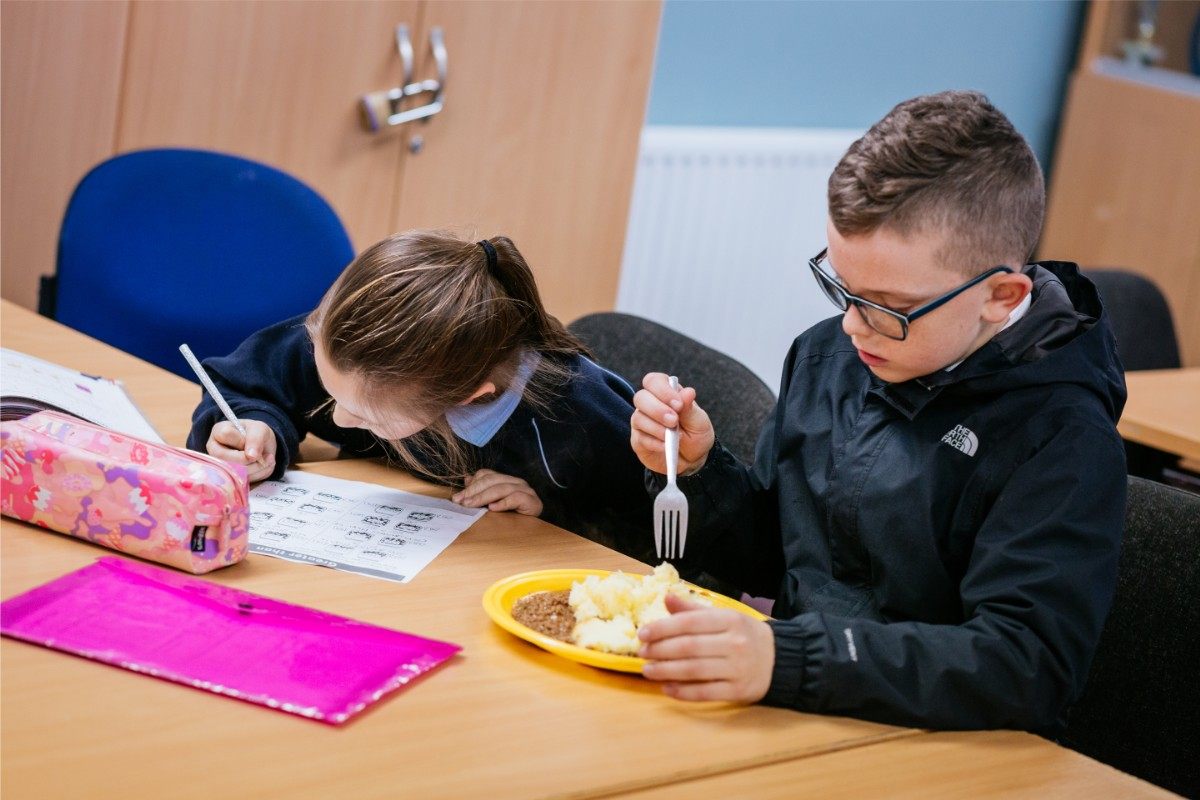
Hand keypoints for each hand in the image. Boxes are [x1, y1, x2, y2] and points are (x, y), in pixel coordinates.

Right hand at [205, 419, 276, 482]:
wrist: (262, 446)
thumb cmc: (257, 434)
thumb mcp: (260, 429)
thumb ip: (255, 438)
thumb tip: (251, 456)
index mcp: (218, 431)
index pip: (225, 434)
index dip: (242, 440)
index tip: (252, 440)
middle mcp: (214, 449)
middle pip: (225, 459)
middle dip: (249, 459)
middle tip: (262, 455)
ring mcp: (220, 465)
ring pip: (234, 472)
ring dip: (256, 468)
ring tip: (266, 459)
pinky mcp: (229, 477)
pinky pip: (242, 481)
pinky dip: (258, 474)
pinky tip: (263, 466)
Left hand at [452, 469, 543, 515]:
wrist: (536, 528)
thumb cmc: (514, 516)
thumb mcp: (494, 504)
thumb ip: (481, 491)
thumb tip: (466, 479)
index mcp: (506, 479)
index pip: (486, 475)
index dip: (471, 485)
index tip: (457, 498)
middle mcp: (516, 481)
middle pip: (491, 480)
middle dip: (474, 491)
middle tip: (461, 502)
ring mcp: (525, 490)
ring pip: (501, 488)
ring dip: (483, 497)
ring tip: (471, 505)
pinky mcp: (532, 501)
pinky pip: (516, 498)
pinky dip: (503, 503)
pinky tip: (492, 508)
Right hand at [631, 372, 714, 475]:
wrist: (693, 460)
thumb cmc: (696, 434)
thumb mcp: (699, 421)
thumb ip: (690, 407)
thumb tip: (688, 392)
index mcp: (665, 393)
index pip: (653, 381)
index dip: (663, 390)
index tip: (678, 404)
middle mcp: (649, 405)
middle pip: (640, 397)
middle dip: (657, 409)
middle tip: (674, 421)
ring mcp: (641, 422)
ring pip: (638, 418)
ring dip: (657, 428)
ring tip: (674, 437)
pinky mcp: (638, 441)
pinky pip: (640, 438)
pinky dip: (655, 443)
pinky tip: (666, 446)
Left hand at [638, 594, 774, 702]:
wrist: (780, 659)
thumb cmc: (744, 635)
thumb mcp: (724, 616)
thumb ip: (694, 610)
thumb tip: (666, 597)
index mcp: (729, 620)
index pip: (689, 622)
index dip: (662, 628)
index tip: (642, 634)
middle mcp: (734, 643)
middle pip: (689, 647)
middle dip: (660, 651)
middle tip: (642, 653)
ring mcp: (737, 668)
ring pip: (694, 670)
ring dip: (666, 671)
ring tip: (648, 670)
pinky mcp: (738, 690)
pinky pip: (705, 692)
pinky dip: (682, 692)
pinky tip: (666, 689)